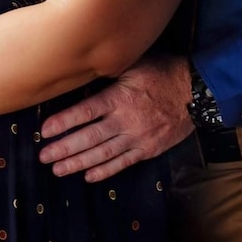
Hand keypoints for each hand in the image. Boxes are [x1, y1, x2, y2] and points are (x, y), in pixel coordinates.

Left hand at [38, 54, 193, 181]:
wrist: (196, 92)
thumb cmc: (163, 73)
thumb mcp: (134, 65)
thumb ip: (110, 74)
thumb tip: (83, 74)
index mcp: (120, 97)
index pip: (85, 112)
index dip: (64, 123)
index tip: (45, 132)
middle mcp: (126, 120)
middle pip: (89, 137)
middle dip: (64, 148)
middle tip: (44, 156)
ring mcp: (138, 137)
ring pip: (103, 154)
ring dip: (78, 163)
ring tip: (58, 169)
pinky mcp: (148, 149)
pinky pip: (123, 163)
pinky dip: (105, 171)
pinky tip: (88, 176)